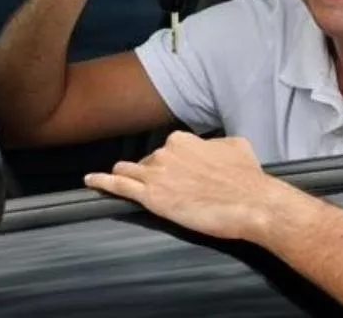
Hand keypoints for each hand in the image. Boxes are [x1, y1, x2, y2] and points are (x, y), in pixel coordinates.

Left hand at [84, 131, 279, 240]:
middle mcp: (165, 152)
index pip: (165, 150)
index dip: (169, 164)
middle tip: (166, 189)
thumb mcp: (236, 146)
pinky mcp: (151, 196)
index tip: (174, 172)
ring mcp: (155, 174)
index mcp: (183, 139)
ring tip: (117, 180)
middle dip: (153, 174)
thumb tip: (214, 148)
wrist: (252, 203)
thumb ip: (216, 144)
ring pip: (130, 171)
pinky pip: (118, 185)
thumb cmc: (247, 178)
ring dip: (127, 176)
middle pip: (148, 163)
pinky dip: (102, 181)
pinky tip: (91, 181)